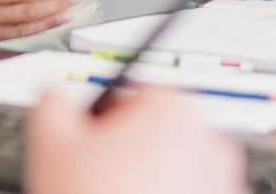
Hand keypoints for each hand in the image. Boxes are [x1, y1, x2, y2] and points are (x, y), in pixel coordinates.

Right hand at [27, 89, 244, 193]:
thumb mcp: (49, 142)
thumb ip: (52, 102)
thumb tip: (55, 99)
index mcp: (175, 111)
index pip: (139, 91)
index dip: (108, 114)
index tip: (91, 138)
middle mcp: (212, 145)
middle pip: (162, 130)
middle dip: (132, 148)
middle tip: (98, 174)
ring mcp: (225, 185)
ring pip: (177, 169)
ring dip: (150, 180)